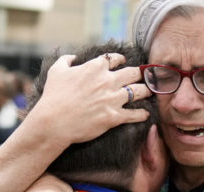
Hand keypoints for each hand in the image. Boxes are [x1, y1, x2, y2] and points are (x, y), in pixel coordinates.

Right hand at [27, 52, 150, 147]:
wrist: (53, 122)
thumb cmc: (53, 97)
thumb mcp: (56, 71)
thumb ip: (66, 59)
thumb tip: (73, 56)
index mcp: (95, 67)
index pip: (115, 58)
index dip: (121, 59)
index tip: (123, 62)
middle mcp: (108, 81)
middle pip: (133, 72)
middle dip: (140, 73)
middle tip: (144, 75)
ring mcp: (113, 99)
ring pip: (140, 91)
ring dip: (146, 91)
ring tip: (150, 91)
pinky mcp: (114, 117)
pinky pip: (135, 114)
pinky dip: (142, 114)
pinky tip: (145, 114)